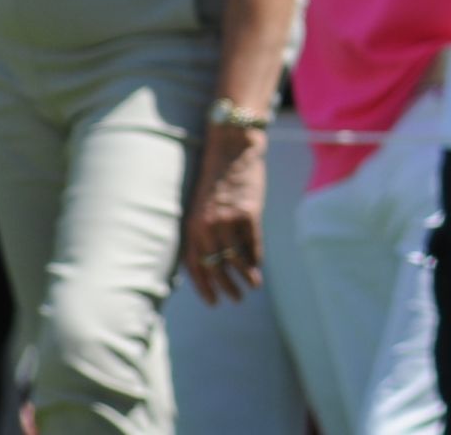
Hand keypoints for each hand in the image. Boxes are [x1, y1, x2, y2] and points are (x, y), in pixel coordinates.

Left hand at [184, 125, 267, 303]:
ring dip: (245, 277)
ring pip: (236, 259)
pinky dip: (256, 258)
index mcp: (192, 225)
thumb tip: (212, 257)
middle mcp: (207, 226)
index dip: (203, 286)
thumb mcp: (202, 205)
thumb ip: (203, 229)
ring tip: (252, 288)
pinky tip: (259, 267)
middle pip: (215, 266)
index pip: (194, 265)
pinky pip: (253, 244)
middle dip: (225, 286)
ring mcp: (228, 220)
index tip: (212, 300)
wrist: (232, 149)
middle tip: (234, 299)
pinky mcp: (249, 213)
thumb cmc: (216, 177)